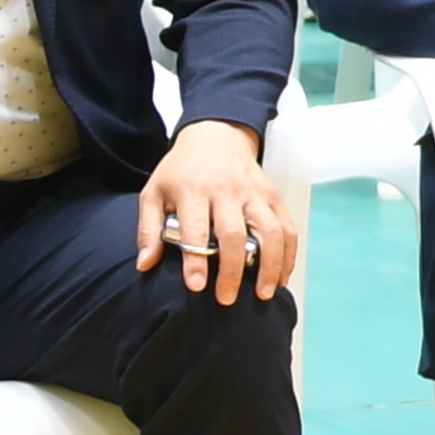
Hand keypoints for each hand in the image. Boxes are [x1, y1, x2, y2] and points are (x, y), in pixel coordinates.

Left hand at [132, 119, 298, 298]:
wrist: (216, 135)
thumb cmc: (181, 170)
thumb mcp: (154, 192)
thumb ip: (148, 229)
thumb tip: (145, 264)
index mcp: (193, 190)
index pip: (196, 230)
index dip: (197, 260)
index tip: (197, 287)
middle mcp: (227, 191)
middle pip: (235, 235)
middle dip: (233, 271)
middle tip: (226, 298)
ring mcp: (254, 193)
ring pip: (269, 232)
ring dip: (270, 266)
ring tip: (263, 294)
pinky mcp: (273, 195)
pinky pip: (287, 227)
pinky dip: (289, 254)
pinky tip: (282, 276)